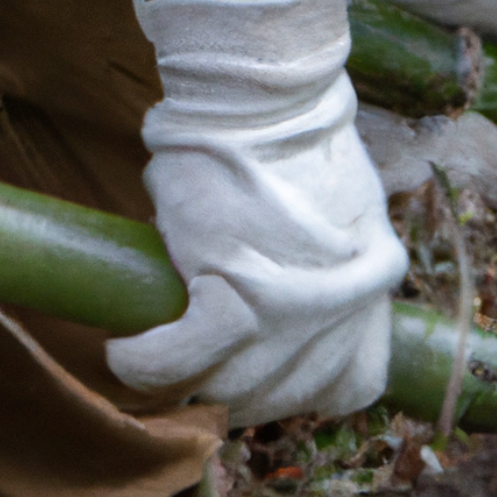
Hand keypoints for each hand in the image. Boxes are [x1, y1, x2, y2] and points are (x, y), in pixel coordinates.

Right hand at [106, 0, 407, 426]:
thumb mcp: (349, 212)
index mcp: (372, 294)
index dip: (303, 389)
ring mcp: (292, 311)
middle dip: (232, 390)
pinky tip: (125, 350)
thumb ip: (333, 269)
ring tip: (152, 357)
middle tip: (192, 365)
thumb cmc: (298, 140)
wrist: (268, 99)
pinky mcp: (235, 292)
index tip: (264, 371)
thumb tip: (287, 302)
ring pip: (228, 388)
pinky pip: (180, 360)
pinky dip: (144, 362)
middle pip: (282, 397)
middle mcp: (341, 315)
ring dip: (183, 382)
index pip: (351, 386)